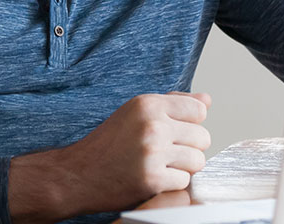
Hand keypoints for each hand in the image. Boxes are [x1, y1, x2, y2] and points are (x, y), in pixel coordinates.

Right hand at [9, 92, 211, 222]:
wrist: (77, 174)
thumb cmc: (107, 144)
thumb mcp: (135, 113)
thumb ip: (172, 103)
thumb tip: (206, 100)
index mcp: (147, 104)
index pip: (199, 109)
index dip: (191, 123)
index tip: (175, 131)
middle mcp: (152, 125)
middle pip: (203, 137)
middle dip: (189, 148)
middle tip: (166, 152)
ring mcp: (152, 153)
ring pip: (198, 161)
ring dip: (183, 167)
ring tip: (161, 165)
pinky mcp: (152, 179)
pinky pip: (184, 181)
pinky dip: (172, 184)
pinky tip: (154, 178)